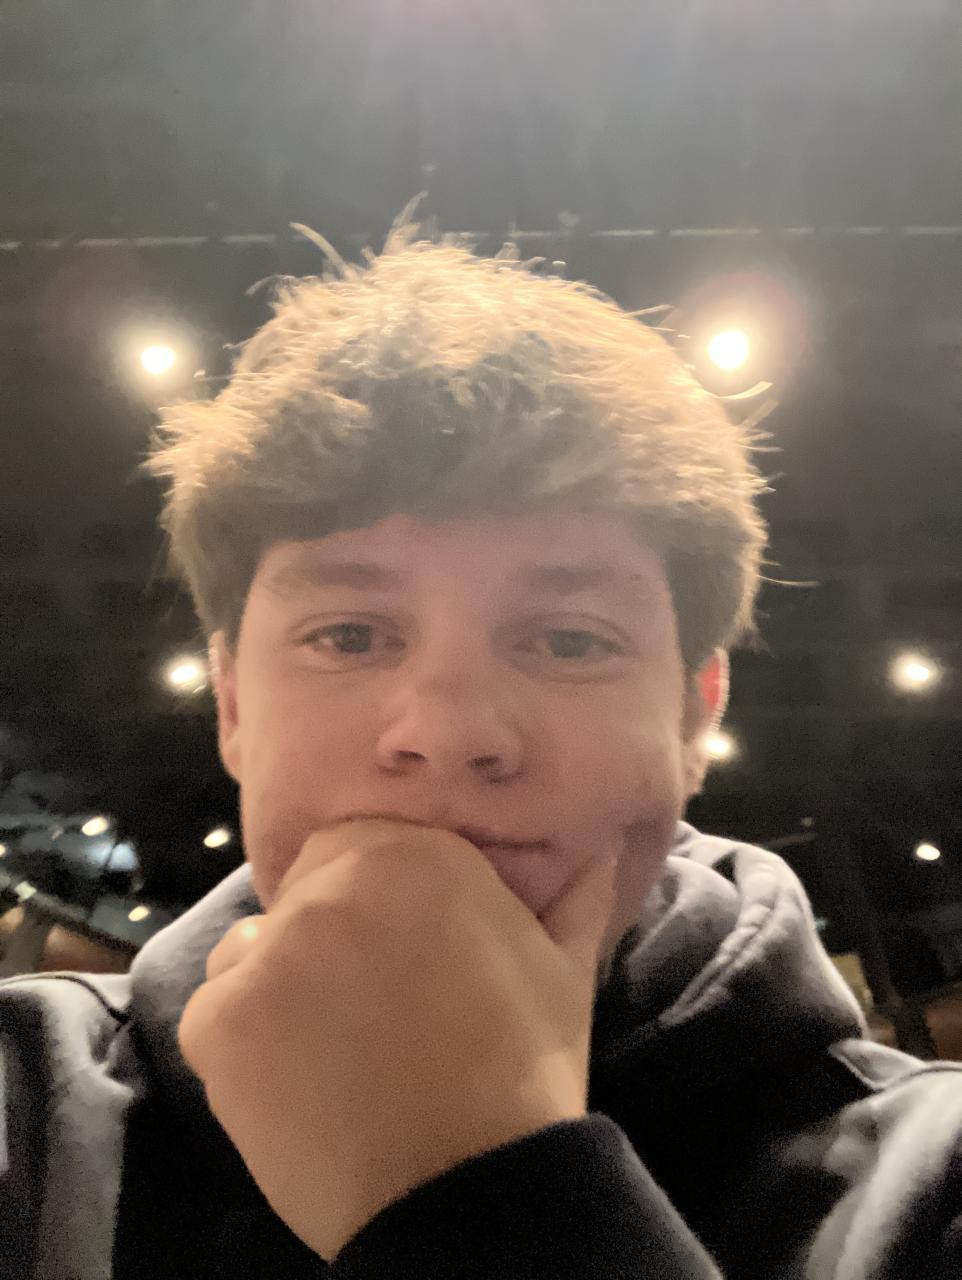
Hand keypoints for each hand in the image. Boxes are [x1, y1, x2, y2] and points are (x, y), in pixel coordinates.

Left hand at [177, 819, 617, 1259]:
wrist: (472, 1189)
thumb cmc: (523, 1069)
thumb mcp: (562, 969)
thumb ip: (575, 893)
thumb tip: (601, 845)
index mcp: (412, 855)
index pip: (354, 843)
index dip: (370, 893)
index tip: (392, 944)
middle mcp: (330, 888)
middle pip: (302, 895)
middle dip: (327, 934)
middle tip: (365, 1001)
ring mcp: (268, 953)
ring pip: (251, 950)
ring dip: (278, 983)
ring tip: (330, 1048)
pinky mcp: (219, 1021)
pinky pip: (217, 1012)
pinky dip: (244, 1043)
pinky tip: (295, 1082)